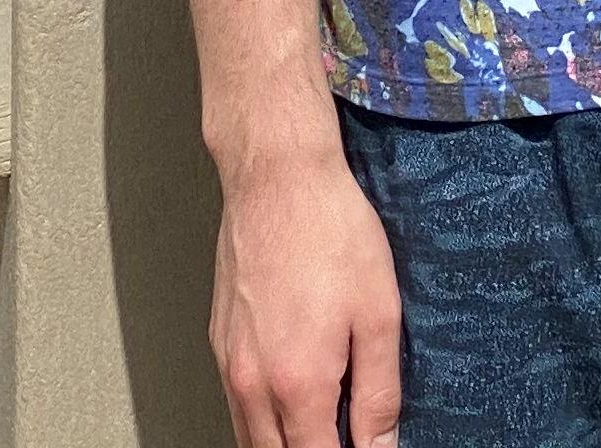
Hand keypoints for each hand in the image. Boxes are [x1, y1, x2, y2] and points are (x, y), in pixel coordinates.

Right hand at [208, 137, 399, 447]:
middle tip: (346, 433)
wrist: (278, 178)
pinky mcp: (219, 344)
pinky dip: (262, 417)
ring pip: (251, 438)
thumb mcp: (379, 313)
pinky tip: (292, 394)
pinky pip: (236, 404)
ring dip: (285, 443)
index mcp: (298, 385)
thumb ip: (380, 392)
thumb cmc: (332, 232)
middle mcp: (253, 386)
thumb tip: (381, 445)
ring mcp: (229, 366)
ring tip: (323, 421)